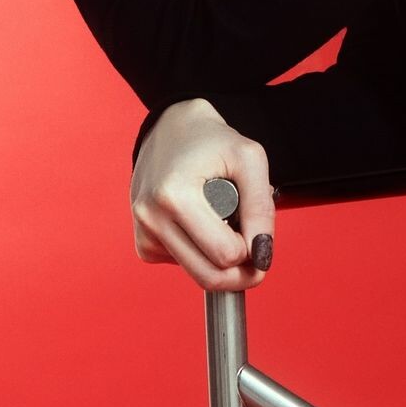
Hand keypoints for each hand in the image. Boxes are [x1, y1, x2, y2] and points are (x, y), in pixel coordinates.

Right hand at [130, 98, 275, 292]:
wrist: (172, 129)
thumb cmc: (213, 141)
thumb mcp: (250, 159)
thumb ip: (261, 209)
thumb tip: (262, 256)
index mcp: (174, 196)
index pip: (225, 254)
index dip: (251, 247)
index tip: (256, 226)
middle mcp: (151, 218)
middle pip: (208, 276)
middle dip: (240, 269)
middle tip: (255, 245)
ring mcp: (143, 233)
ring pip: (196, 275)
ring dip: (220, 257)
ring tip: (222, 219)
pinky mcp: (143, 243)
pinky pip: (184, 265)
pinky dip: (201, 252)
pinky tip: (201, 223)